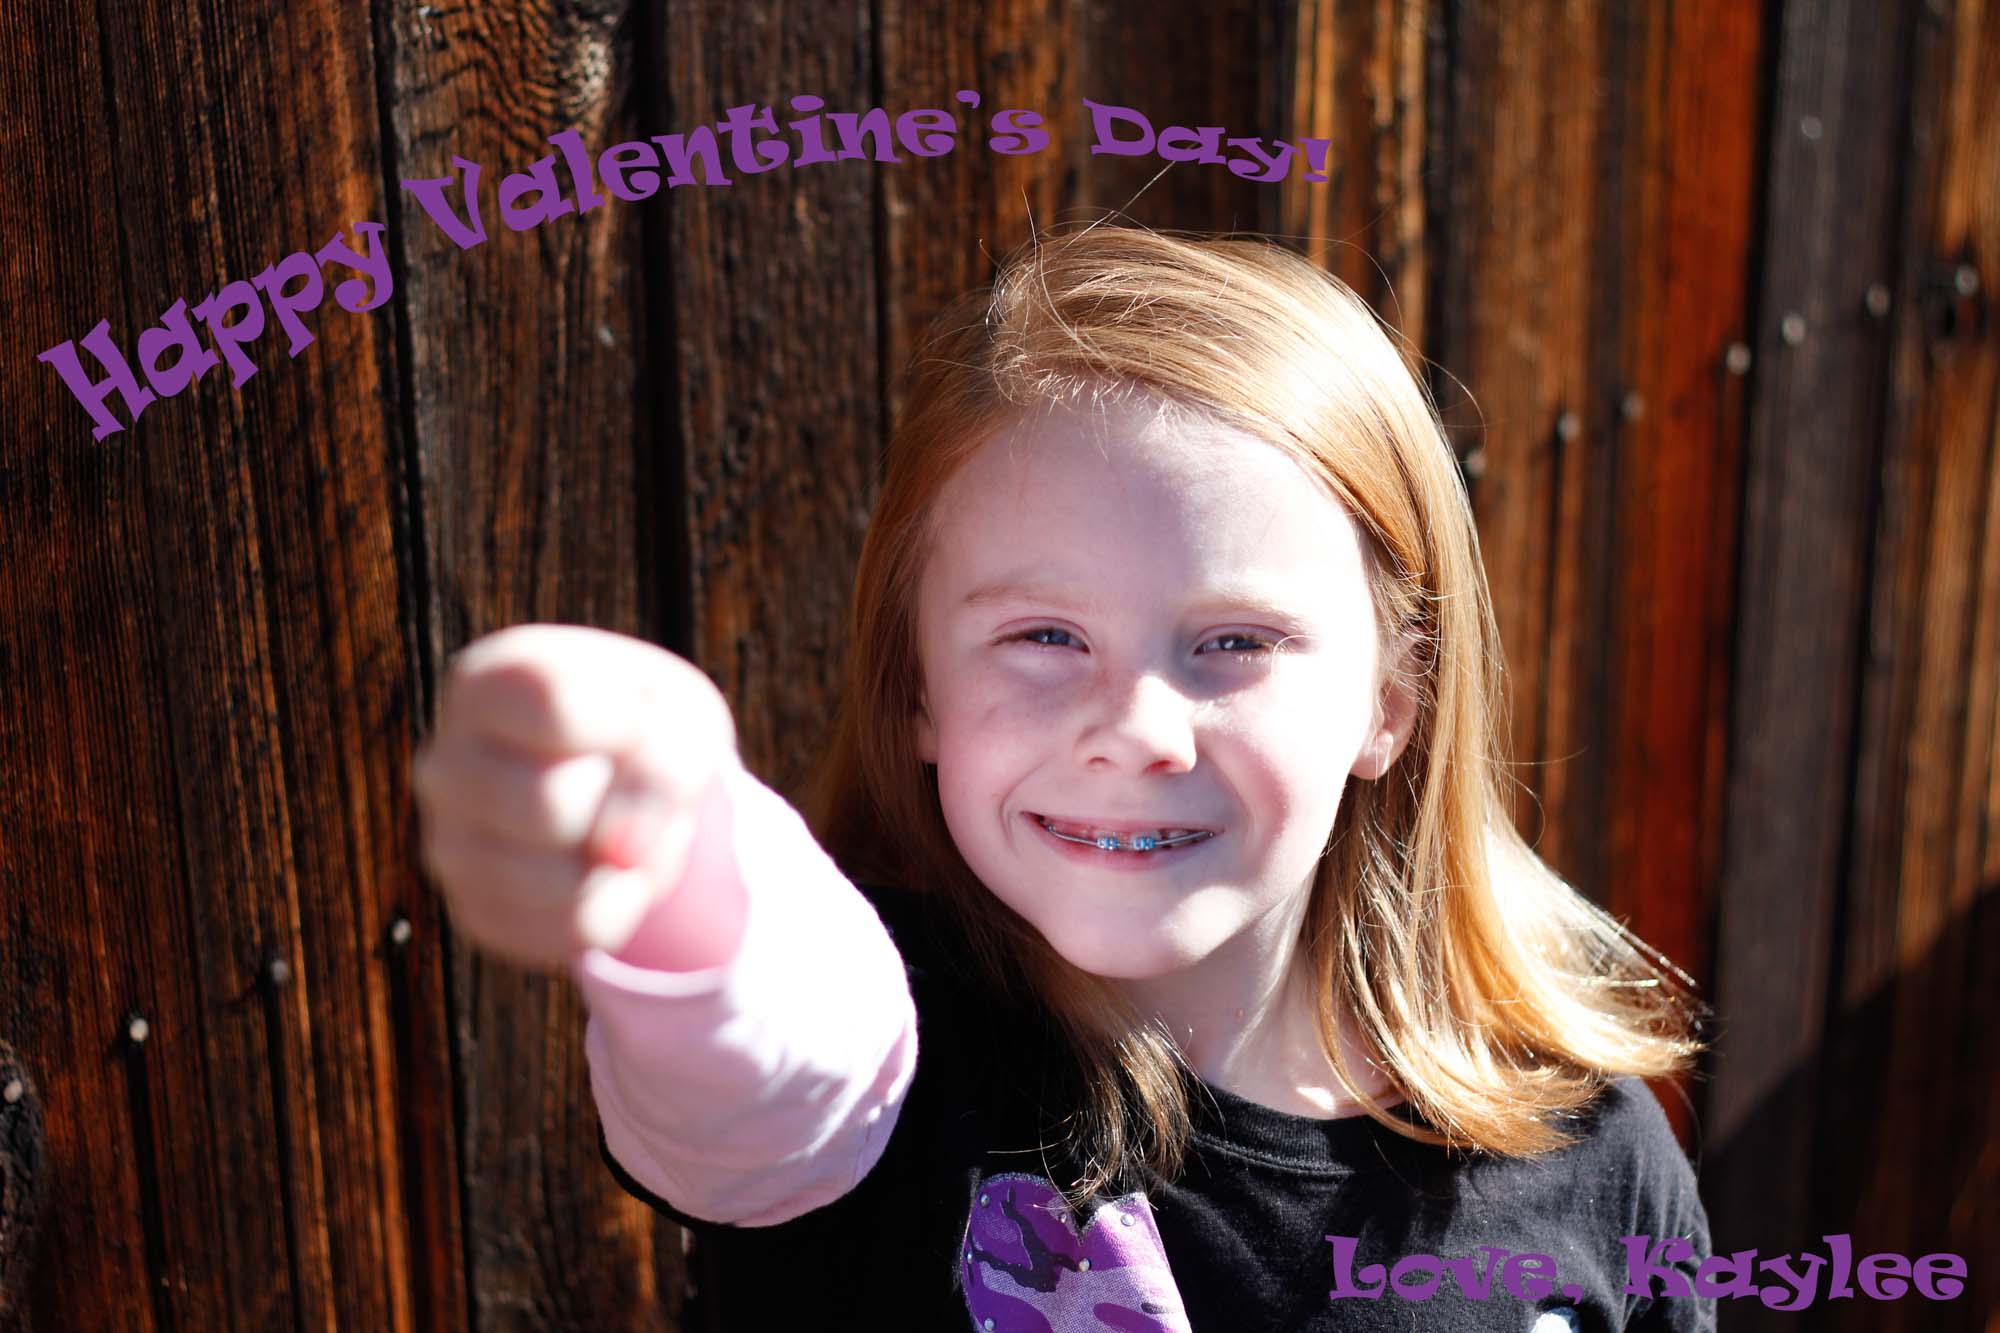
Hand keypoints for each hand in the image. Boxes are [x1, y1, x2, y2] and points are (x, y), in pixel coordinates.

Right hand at [411, 623, 736, 969]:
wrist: (620, 777)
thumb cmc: (644, 725)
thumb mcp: (681, 712)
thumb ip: (670, 760)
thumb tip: (622, 856)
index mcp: (484, 685)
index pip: (555, 708)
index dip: (629, 726)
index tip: (637, 719)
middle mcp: (445, 764)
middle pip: (551, 808)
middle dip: (623, 806)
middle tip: (635, 786)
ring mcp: (448, 844)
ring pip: (560, 886)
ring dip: (634, 863)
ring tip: (631, 828)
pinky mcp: (475, 911)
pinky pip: (572, 932)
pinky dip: (623, 905)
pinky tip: (612, 869)